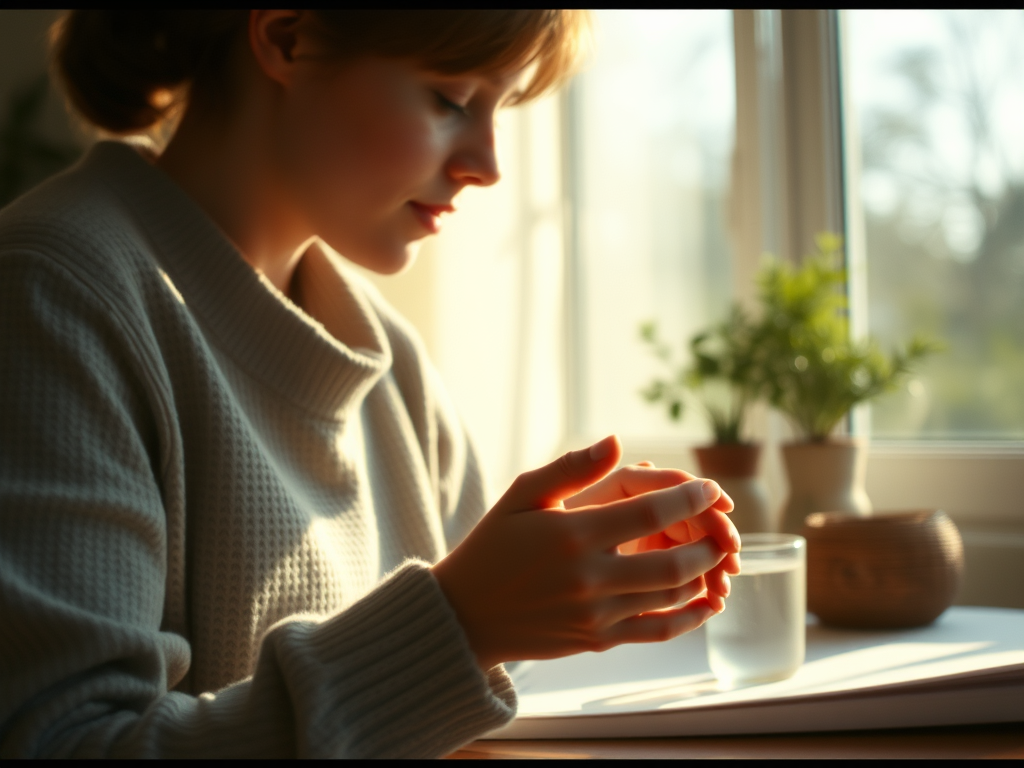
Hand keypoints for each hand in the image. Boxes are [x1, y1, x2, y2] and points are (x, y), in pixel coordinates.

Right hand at [430, 435, 740, 670]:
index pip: (650, 512)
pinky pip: (659, 632)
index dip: (690, 498)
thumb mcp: (521, 496)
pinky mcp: (599, 641)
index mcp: (572, 535)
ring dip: (704, 575)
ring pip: (672, 598)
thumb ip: (571, 468)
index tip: (710, 488)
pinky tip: (707, 601)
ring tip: (715, 556)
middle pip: (674, 563)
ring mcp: (596, 615)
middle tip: (723, 527)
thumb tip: (616, 442)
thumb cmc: (493, 546)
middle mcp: (589, 578)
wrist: (465, 615)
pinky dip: (691, 617)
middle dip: (709, 543)